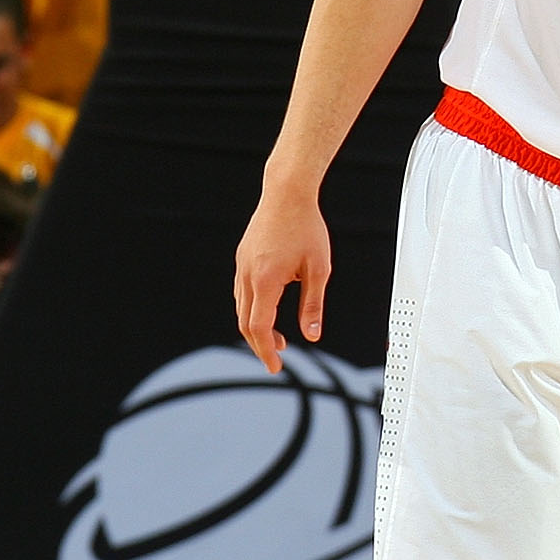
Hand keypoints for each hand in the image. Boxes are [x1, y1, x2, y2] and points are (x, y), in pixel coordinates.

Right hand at [232, 174, 329, 372]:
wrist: (287, 192)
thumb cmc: (306, 227)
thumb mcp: (318, 269)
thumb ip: (313, 304)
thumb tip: (312, 334)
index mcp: (266, 280)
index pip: (259, 327)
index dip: (266, 351)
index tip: (275, 367)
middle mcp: (248, 275)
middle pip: (245, 323)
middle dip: (260, 344)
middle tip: (278, 357)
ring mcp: (242, 265)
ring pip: (241, 308)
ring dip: (256, 327)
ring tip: (279, 337)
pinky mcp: (242, 258)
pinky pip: (242, 292)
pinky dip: (252, 309)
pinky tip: (268, 309)